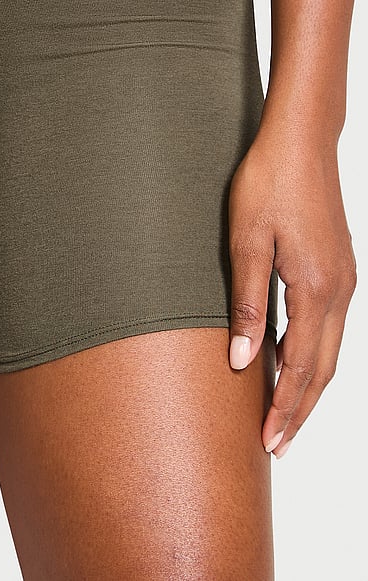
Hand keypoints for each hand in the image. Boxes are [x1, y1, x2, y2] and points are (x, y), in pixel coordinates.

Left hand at [226, 122, 355, 457]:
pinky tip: (290, 359)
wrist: (300, 141)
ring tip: (285, 413)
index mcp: (316, 290)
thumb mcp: (246, 242)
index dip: (286, 408)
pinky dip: (313, 353)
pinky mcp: (339, 267)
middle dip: (301, 409)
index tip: (271, 444)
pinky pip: (328, 325)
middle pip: (324, 368)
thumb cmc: (267, 184)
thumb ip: (247, 304)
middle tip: (279, 446)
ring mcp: (344, 279)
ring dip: (309, 385)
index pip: (302, 368)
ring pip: (330, 349)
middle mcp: (339, 291)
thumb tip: (245, 362)